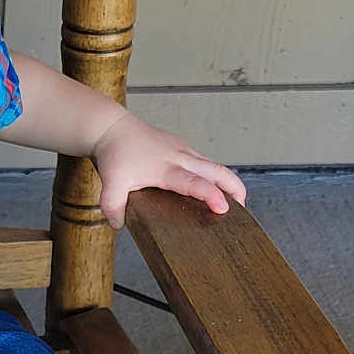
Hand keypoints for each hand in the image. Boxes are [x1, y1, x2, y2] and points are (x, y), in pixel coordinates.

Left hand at [91, 111, 246, 229]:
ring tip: (233, 200)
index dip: (212, 195)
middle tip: (243, 207)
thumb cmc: (115, 153)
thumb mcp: (110, 184)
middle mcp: (179, 158)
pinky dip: (213, 172)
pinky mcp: (180, 147)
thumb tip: (118, 225)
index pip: (194, 183)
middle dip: (234, 187)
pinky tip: (213, 184)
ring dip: (227, 180)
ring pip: (212, 164)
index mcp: (165, 168)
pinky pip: (203, 160)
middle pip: (216, 170)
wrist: (112, 128)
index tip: (224, 208)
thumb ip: (113, 206)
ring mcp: (182, 150)